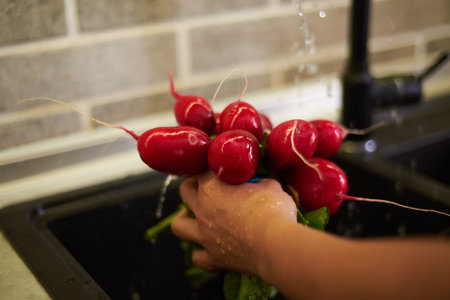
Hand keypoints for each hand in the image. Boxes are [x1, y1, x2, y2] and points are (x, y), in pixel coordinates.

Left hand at [171, 171, 296, 275]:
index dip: (215, 168)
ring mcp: (205, 235)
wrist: (275, 245)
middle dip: (193, 186)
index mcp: (212, 187)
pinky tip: (207, 248)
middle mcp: (202, 209)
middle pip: (185, 192)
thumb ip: (260, 182)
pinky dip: (200, 252)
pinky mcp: (214, 257)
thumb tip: (261, 182)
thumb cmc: (272, 211)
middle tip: (204, 187)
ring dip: (183, 219)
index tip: (224, 169)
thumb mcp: (269, 186)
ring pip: (179, 225)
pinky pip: (197, 257)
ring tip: (191, 217)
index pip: (205, 170)